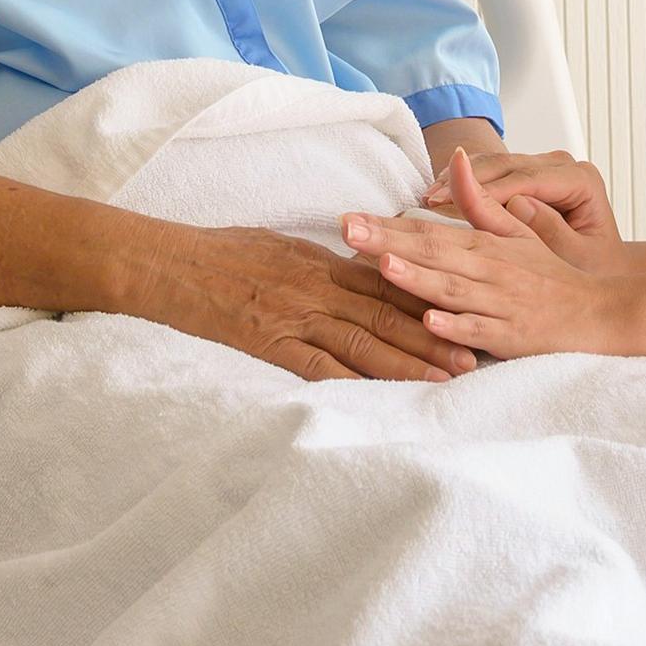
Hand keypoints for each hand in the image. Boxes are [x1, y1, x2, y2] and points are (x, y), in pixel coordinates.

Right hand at [139, 223, 479, 382]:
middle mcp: (316, 286)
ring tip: (446, 379)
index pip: (385, 283)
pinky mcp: (270, 342)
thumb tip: (351, 277)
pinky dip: (355, 382)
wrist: (169, 264)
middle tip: (475, 355)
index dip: (427, 300)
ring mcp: (294, 315)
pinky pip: (319, 366)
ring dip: (409, 362)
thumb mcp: (278, 247)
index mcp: (320, 261)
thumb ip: (318, 266)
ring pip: (363, 341)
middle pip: (387, 313)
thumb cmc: (218, 254)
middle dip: (433, 335)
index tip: (463, 314)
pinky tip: (383, 398)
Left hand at [345, 151, 644, 360]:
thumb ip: (480, 200)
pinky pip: (479, 332)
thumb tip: (456, 156)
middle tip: (347, 231)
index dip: (387, 224)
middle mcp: (488, 271)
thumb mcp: (516, 233)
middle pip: (432, 254)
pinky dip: (455, 327)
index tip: (349, 217)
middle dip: (387, 242)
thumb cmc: (548, 275)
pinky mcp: (510, 337)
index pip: (428, 231)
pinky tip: (430, 322)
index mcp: (484, 246)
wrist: (596, 313)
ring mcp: (498, 305)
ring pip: (452, 290)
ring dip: (418, 278)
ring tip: (385, 264)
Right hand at [417, 146, 624, 265]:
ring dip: (458, 179)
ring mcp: (543, 166)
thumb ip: (551, 233)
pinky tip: (439, 194)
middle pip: (506, 165)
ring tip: (428, 198)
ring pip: (494, 163)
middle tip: (430, 199)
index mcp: (581, 180)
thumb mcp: (579, 259)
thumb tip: (517, 203)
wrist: (600, 271)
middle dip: (466, 181)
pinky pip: (490, 170)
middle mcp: (563, 165)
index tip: (452, 203)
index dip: (487, 190)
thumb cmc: (593, 269)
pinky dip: (464, 181)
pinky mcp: (526, 173)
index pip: (526, 179)